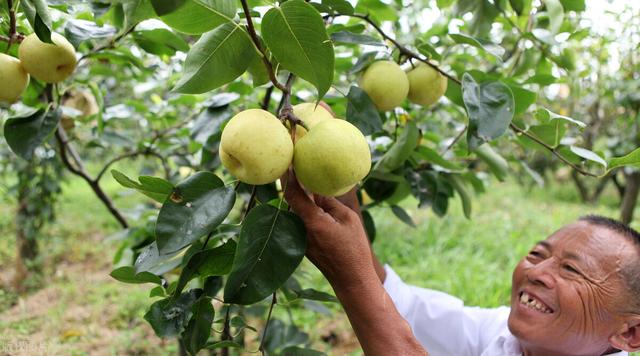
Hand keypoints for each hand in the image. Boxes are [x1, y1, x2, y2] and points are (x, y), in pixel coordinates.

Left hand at [282, 170, 374, 286]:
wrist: (351, 280)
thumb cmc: (354, 249)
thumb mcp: (347, 219)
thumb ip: (329, 201)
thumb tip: (316, 186)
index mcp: (311, 221)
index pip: (292, 193)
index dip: (288, 175)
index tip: (288, 159)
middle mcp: (300, 229)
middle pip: (290, 200)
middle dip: (291, 181)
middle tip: (294, 161)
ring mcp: (299, 238)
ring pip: (295, 210)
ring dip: (297, 194)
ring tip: (302, 174)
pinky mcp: (303, 243)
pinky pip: (300, 220)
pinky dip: (303, 207)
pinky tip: (311, 197)